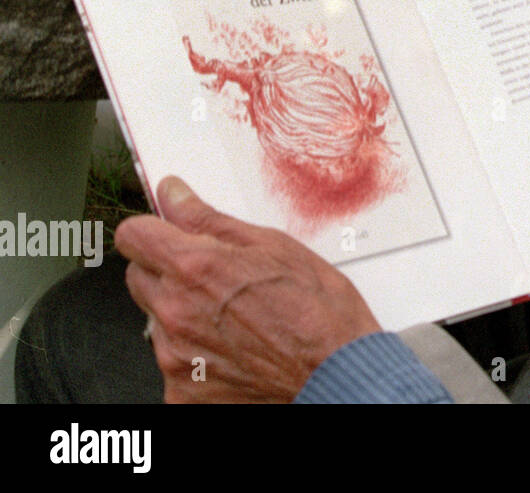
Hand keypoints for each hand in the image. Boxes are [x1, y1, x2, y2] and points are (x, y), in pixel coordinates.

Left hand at [115, 176, 381, 402]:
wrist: (337, 374)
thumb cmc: (319, 313)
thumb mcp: (273, 247)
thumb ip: (210, 221)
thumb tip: (174, 195)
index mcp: (194, 267)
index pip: (133, 235)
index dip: (153, 230)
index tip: (169, 234)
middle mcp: (175, 312)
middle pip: (139, 277)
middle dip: (168, 271)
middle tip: (215, 279)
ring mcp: (175, 357)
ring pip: (157, 322)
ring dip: (184, 315)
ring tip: (235, 320)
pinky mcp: (182, 393)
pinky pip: (173, 364)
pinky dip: (196, 357)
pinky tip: (234, 351)